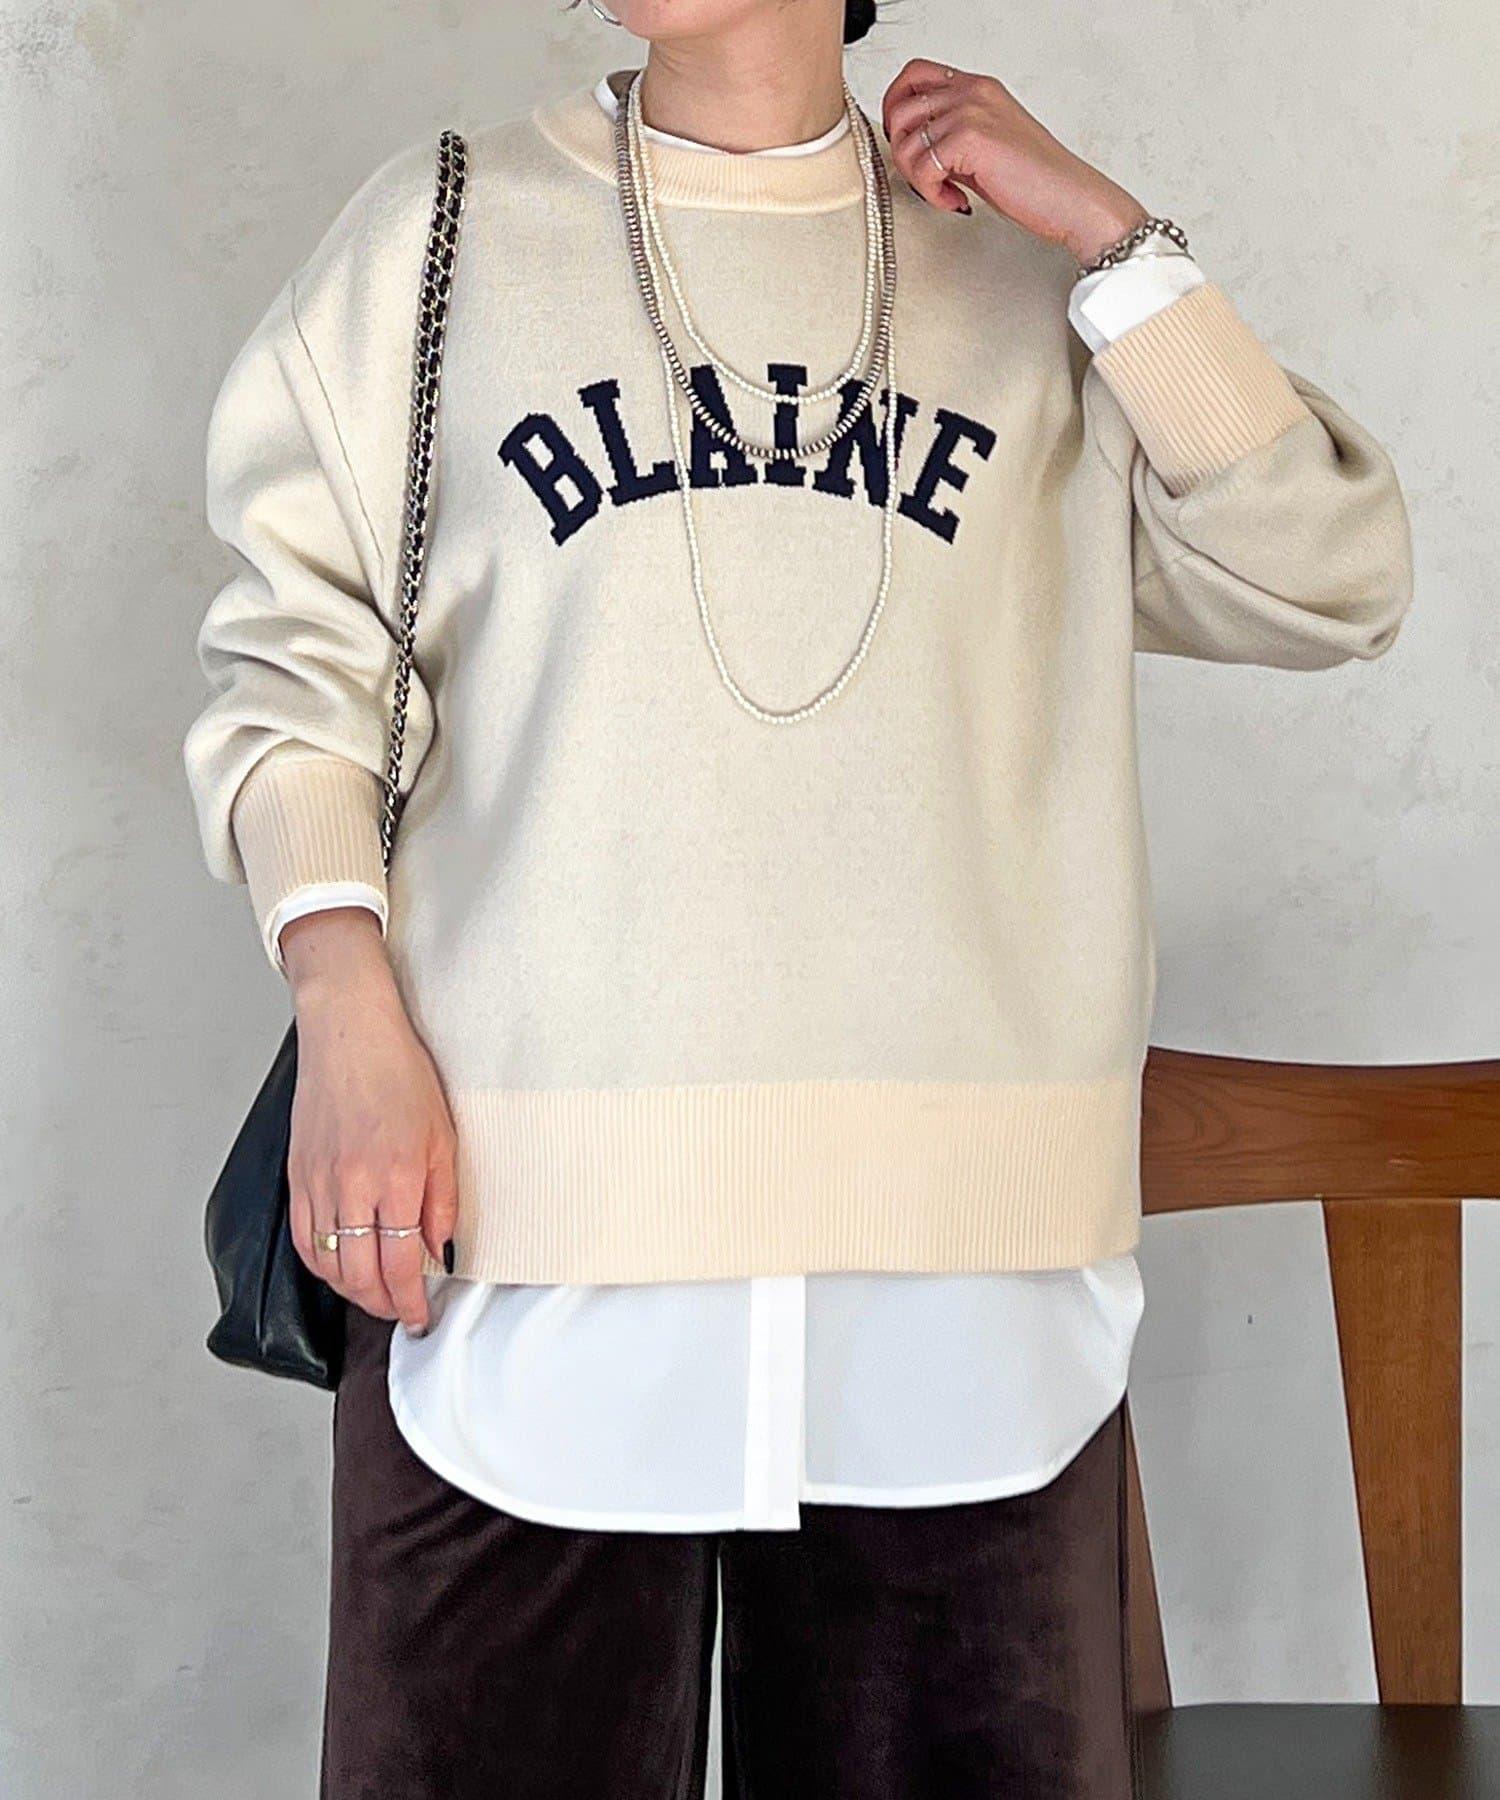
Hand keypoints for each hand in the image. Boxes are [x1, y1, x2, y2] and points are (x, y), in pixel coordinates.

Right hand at [281, 908, 457, 1333]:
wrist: (349, 1034)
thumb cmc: (400, 1074)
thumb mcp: (443, 1137)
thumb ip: (442, 1199)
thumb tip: (438, 1248)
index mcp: (396, 1177)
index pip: (400, 1265)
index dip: (410, 1301)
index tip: (420, 1316)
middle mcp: (352, 1186)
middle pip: (361, 1275)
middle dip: (383, 1306)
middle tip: (401, 1314)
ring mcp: (318, 1183)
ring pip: (329, 1263)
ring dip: (352, 1292)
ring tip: (375, 1298)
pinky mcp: (296, 1175)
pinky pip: (304, 1239)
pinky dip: (321, 1265)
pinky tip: (339, 1270)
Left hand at [882, 58, 1148, 263]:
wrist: (1070, 198)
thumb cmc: (1036, 179)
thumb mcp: (986, 145)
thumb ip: (952, 137)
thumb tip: (915, 148)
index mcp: (977, 87)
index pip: (915, 74)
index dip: (895, 105)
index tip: (901, 139)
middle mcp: (973, 92)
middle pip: (902, 106)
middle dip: (901, 150)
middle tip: (921, 176)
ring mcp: (971, 111)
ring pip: (907, 141)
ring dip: (916, 177)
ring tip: (945, 193)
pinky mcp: (970, 139)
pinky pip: (923, 167)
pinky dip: (932, 193)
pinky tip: (956, 200)